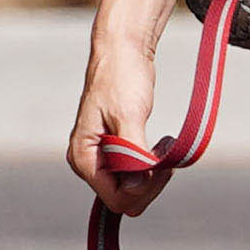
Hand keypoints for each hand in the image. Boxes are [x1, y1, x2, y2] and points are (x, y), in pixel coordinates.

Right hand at [71, 32, 164, 214]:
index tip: (162, 164)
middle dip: (149, 183)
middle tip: (165, 153)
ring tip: (164, 145)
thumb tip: (136, 187)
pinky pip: (135, 175)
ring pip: (131, 190)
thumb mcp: (129, 115)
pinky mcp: (114, 152)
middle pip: (124, 199)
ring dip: (152, 174)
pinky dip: (151, 166)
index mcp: (83, 157)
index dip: (143, 188)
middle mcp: (88, 162)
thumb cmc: (122, 78)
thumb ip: (131, 154)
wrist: (123, 51)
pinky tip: (161, 144)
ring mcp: (100, 159)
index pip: (115, 199)